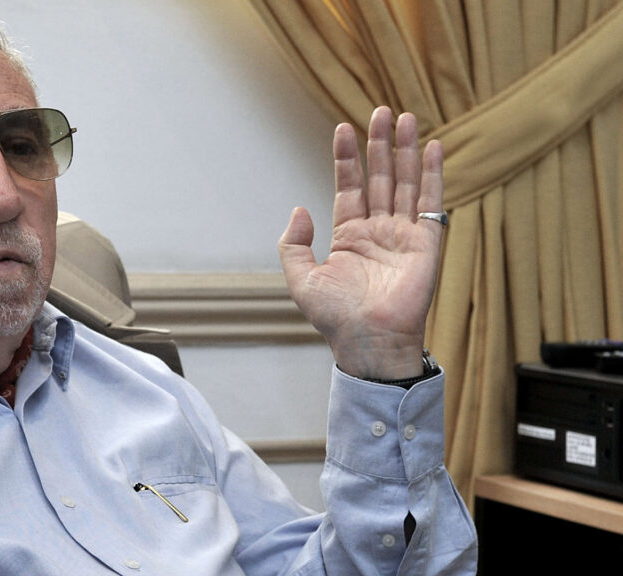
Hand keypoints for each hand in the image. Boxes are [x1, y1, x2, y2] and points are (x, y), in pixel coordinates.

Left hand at [277, 107, 443, 379]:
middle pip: (379, 177)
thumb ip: (293, 243)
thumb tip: (300, 208)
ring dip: (405, 151)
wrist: (367, 342)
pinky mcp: (426, 243)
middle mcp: (377, 230)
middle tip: (380, 111)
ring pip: (404, 182)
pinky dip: (433, 174)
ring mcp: (402, 234)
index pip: (349, 187)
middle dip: (379, 145)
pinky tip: (432, 147)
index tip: (343, 128)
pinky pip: (430, 202)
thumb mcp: (301, 279)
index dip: (347, 158)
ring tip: (405, 118)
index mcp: (349, 236)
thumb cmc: (335, 318)